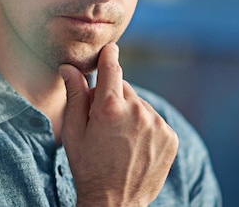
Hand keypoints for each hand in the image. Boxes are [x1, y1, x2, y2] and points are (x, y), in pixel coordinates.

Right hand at [59, 43, 178, 206]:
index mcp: (110, 108)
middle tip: (101, 121)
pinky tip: (134, 145)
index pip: (112, 68)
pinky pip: (154, 119)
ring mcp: (157, 124)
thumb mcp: (73, 131)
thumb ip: (75, 95)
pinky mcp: (170, 137)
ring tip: (119, 139)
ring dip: (129, 112)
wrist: (115, 203)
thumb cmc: (87, 167)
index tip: (110, 48)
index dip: (109, 56)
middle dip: (112, 97)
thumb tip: (69, 67)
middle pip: (123, 88)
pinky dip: (144, 126)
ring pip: (139, 104)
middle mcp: (138, 112)